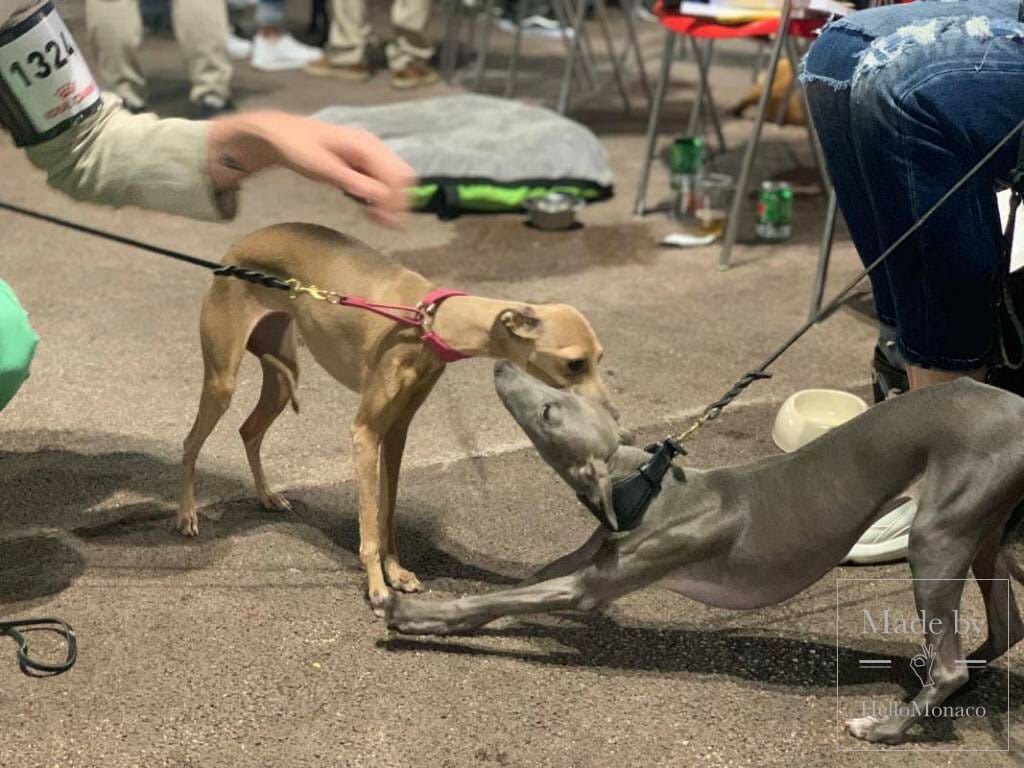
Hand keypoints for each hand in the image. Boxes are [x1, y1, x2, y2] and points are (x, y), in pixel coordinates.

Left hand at [207, 111, 414, 226]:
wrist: (281, 135)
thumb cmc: (299, 148)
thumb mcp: (323, 168)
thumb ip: (352, 181)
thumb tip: (380, 197)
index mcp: (366, 145)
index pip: (395, 175)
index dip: (396, 201)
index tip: (389, 223)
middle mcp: (373, 147)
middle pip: (402, 176)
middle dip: (399, 201)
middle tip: (388, 225)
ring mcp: (370, 153)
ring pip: (394, 178)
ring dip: (392, 200)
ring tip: (381, 220)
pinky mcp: (364, 161)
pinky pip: (382, 179)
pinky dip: (382, 195)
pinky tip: (372, 209)